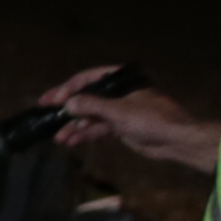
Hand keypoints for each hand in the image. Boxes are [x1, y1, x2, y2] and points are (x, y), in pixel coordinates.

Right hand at [40, 65, 206, 168]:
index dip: (69, 89)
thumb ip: (93, 106)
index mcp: (121, 81)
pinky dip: (84, 134)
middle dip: (67, 108)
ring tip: (57, 137)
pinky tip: (70, 141)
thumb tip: (68, 103)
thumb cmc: (152, 120)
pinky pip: (97, 128)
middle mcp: (118, 93)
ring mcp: (119, 110)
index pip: (89, 79)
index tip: (52, 100)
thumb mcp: (120, 112)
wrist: (176, 141)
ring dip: (74, 125)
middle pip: (87, 97)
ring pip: (90, 115)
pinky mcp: (120, 127)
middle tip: (44, 114)